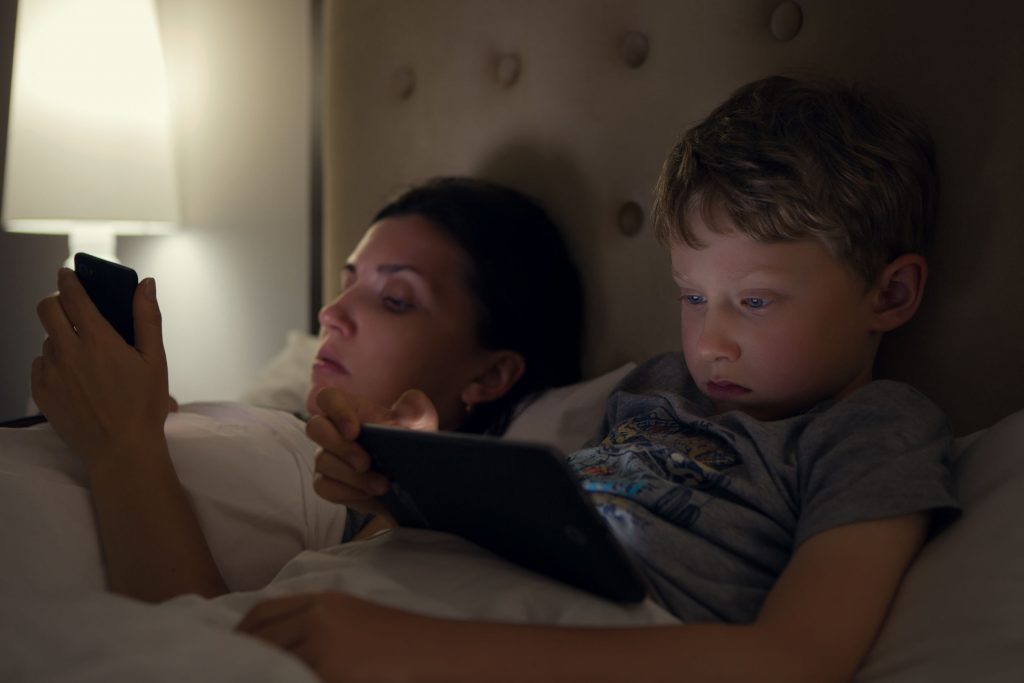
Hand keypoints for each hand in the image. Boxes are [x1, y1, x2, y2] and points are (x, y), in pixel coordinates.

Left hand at [31, 269, 168, 468]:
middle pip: (46, 309)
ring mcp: (51, 374)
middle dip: (56, 301)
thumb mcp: (155, 360)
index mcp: (99, 341)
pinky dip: (53, 363)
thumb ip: (147, 318)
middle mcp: (70, 353)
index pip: (73, 296)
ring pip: (47, 340)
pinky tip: (74, 377)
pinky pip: (40, 366)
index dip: (69, 280)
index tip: (67, 273)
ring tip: (83, 356)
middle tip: (69, 306)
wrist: (122, 451)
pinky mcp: (42, 393)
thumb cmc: (144, 407)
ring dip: (60, 338)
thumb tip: (146, 285)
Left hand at [237, 592, 435, 682]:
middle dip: (241, 654)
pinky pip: (294, 676)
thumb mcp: (357, 622)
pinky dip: (283, 679)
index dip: (241, 631)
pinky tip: (283, 682)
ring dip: (260, 672)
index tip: (230, 649)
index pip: (265, 611)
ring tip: (252, 677)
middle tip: (229, 669)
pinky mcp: (330, 670)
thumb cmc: (405, 643)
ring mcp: (323, 644)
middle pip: (261, 636)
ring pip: (272, 661)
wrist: (438, 652)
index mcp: (325, 601)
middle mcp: (319, 616)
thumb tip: (283, 648)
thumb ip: (320, 628)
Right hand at [307, 388, 437, 516]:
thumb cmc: (410, 441)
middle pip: (316, 428)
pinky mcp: (328, 482)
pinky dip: (348, 493)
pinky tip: (371, 496)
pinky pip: (324, 487)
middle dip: (341, 447)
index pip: (329, 398)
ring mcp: (328, 457)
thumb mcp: (421, 423)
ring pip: (322, 461)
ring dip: (352, 477)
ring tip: (382, 485)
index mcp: (352, 409)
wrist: (413, 475)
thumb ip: (417, 409)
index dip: (336, 411)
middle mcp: (334, 431)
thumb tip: (407, 409)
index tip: (355, 431)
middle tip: (366, 463)